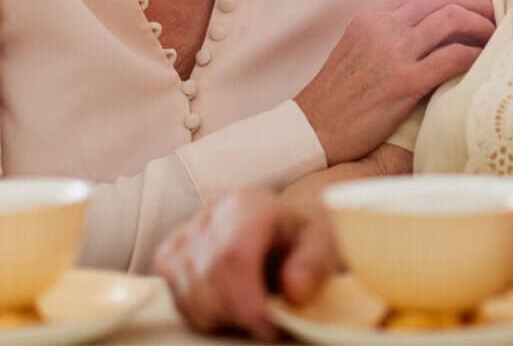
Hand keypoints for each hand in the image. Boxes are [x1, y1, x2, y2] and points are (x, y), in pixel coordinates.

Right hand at [154, 188, 336, 339]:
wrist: (282, 227)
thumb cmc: (300, 238)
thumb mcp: (322, 245)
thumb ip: (314, 265)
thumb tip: (295, 290)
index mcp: (249, 205)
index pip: (233, 255)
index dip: (246, 300)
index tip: (269, 326)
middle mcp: (212, 213)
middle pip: (208, 278)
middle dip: (237, 314)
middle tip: (265, 321)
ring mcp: (186, 232)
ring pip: (187, 293)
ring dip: (219, 316)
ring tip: (250, 306)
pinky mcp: (169, 253)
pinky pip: (173, 295)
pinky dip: (198, 311)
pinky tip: (225, 303)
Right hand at [295, 0, 493, 163]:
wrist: (311, 130)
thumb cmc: (338, 96)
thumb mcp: (358, 49)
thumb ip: (388, 32)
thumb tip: (429, 26)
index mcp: (373, 17)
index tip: (477, 2)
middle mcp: (383, 28)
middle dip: (476, 3)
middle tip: (496, 16)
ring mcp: (393, 53)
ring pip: (451, 20)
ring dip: (480, 25)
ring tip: (494, 37)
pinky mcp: (403, 83)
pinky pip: (451, 58)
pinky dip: (473, 55)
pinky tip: (483, 62)